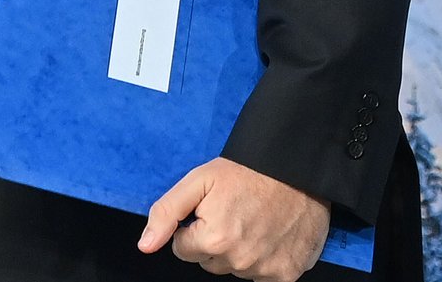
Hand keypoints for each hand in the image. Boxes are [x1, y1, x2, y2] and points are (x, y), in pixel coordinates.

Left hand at [139, 157, 329, 281]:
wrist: (296, 171)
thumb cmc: (245, 173)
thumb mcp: (197, 182)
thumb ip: (166, 213)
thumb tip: (145, 245)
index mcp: (214, 239)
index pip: (183, 249)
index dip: (192, 228)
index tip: (209, 210)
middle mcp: (240, 260)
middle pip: (208, 262)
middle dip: (213, 241)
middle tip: (231, 214)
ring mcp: (266, 270)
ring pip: (234, 269)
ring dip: (238, 251)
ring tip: (252, 221)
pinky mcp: (288, 274)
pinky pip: (260, 277)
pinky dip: (262, 260)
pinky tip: (268, 236)